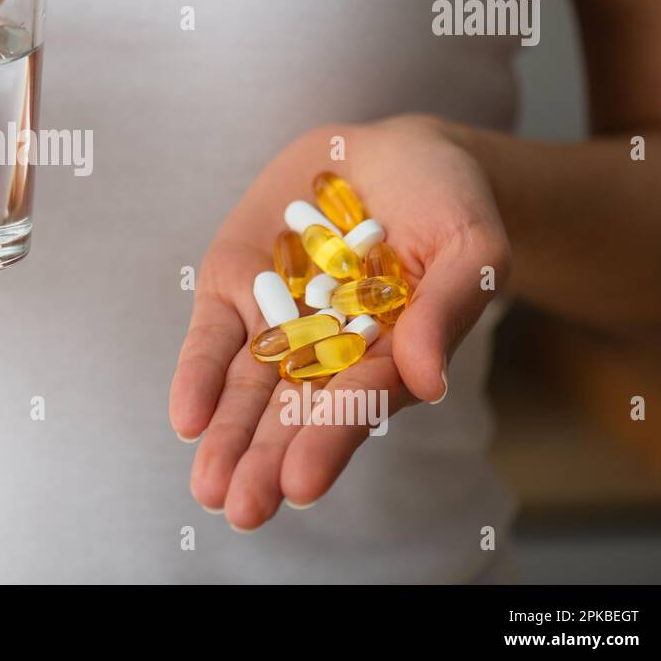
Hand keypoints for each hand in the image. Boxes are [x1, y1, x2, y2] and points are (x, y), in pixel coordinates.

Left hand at [168, 115, 511, 528]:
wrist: (392, 151)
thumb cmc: (449, 205)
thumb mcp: (471, 246)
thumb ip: (448, 308)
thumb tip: (427, 382)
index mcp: (390, 354)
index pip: (356, 405)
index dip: (328, 441)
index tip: (300, 484)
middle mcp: (327, 349)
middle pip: (294, 412)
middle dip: (266, 460)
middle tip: (244, 509)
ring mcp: (276, 318)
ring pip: (247, 387)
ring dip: (228, 436)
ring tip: (211, 487)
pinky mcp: (234, 283)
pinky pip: (212, 335)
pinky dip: (199, 373)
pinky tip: (188, 417)